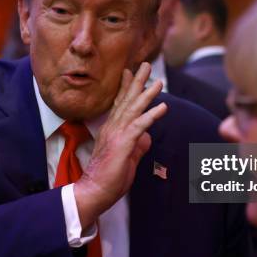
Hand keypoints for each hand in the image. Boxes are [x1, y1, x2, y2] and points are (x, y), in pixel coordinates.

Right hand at [74, 62, 166, 228]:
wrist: (94, 191)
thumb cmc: (108, 178)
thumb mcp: (127, 159)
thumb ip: (137, 147)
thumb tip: (147, 138)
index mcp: (112, 130)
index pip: (120, 104)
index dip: (126, 87)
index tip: (130, 72)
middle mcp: (113, 128)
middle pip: (126, 100)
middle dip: (137, 81)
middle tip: (144, 65)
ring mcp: (117, 134)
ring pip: (134, 109)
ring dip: (147, 94)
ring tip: (158, 81)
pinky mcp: (123, 144)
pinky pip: (140, 126)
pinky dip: (151, 115)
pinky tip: (163, 107)